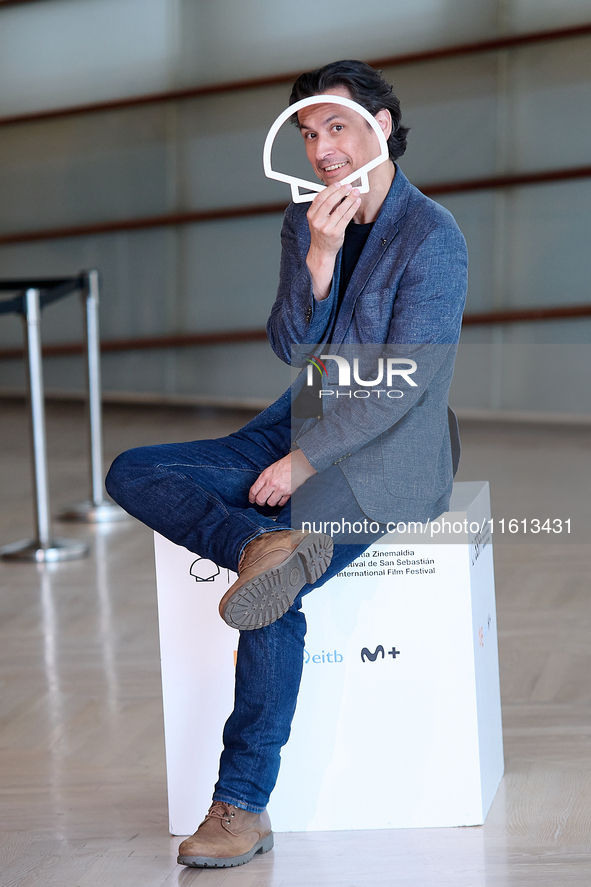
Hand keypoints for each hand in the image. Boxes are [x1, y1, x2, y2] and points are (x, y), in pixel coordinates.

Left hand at [249, 450, 316, 508]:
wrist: (300, 463)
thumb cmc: (288, 463)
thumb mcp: (272, 468)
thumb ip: (265, 478)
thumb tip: (260, 487)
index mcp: (265, 476)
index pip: (254, 490)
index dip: (251, 497)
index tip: (252, 500)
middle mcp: (271, 483)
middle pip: (260, 499)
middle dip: (260, 502)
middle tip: (262, 502)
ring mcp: (280, 489)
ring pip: (270, 503)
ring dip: (271, 502)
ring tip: (273, 499)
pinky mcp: (288, 493)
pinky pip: (281, 503)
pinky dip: (280, 502)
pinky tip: (281, 498)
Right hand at [306, 182, 359, 300]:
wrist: (322, 250)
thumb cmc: (321, 232)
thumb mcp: (318, 218)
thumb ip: (326, 206)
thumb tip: (338, 192)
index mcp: (311, 215)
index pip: (319, 198)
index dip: (330, 190)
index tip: (338, 184)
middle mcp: (317, 222)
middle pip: (329, 203)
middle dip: (340, 192)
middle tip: (349, 186)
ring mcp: (326, 228)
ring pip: (340, 210)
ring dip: (349, 199)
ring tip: (356, 193)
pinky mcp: (336, 233)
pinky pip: (346, 218)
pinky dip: (352, 208)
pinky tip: (356, 203)